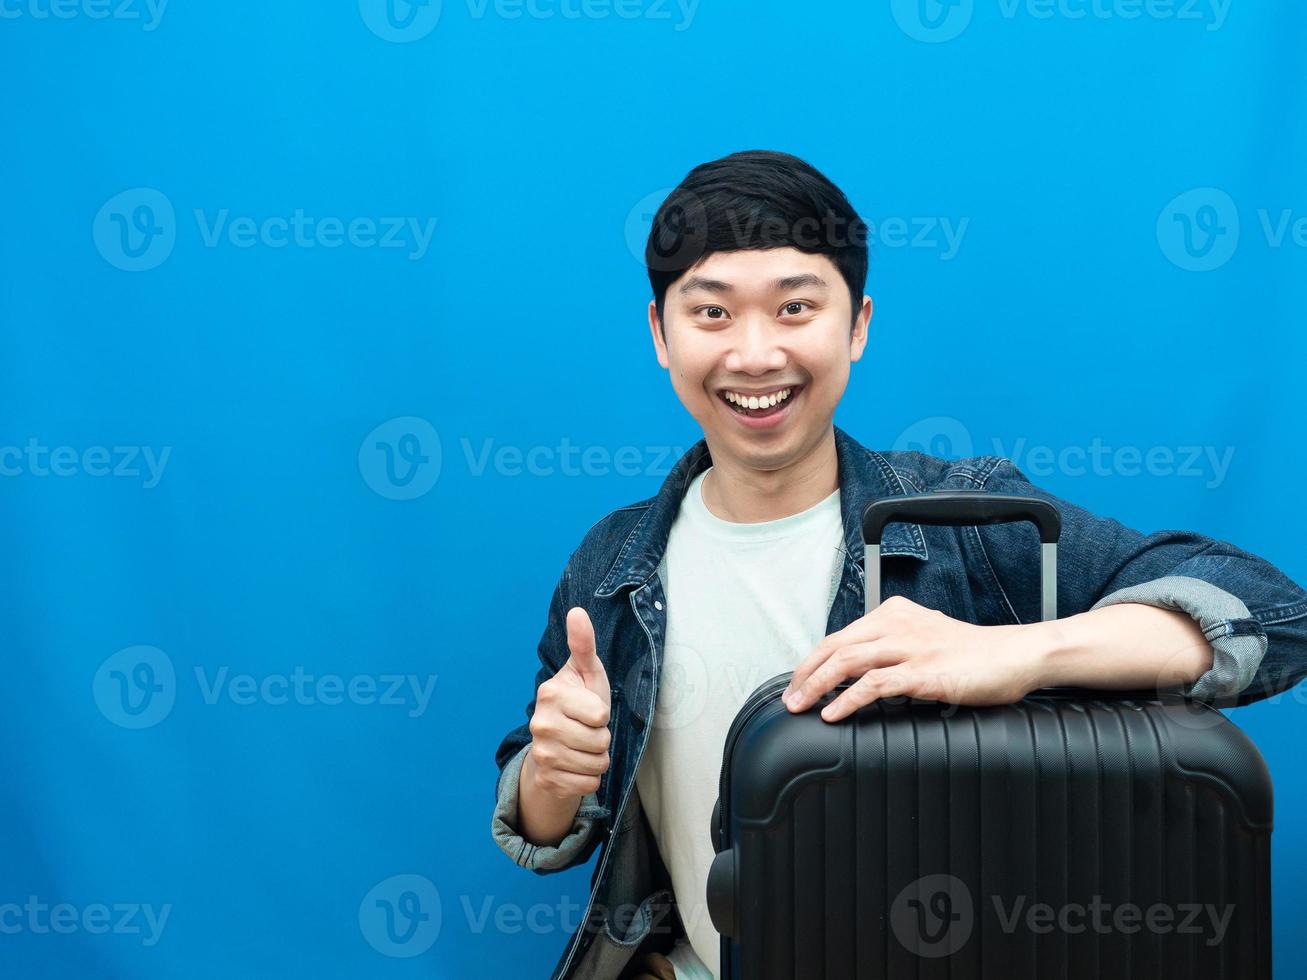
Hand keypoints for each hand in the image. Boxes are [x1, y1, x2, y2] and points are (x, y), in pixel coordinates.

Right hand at [526, 606, 611, 799]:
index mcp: (550, 694)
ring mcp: (541, 753)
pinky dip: (590, 778)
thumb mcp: (586, 672)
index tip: (589, 709)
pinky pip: (589, 784)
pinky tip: (576, 765)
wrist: (556, 744)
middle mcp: (540, 724)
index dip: (602, 714)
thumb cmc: (580, 702)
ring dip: (598, 758)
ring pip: (597, 764)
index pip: (599, 715)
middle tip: (587, 730)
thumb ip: (583, 644)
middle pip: (600, 742)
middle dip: (602, 738)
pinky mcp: (546, 778)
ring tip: (583, 746)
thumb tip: (577, 612)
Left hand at [783, 595, 1043, 721]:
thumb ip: (894, 646)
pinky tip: (833, 714)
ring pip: (848, 661)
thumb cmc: (974, 654)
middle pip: (835, 645)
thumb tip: (862, 672)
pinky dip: (847, 700)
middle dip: (806, 673)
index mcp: (894, 613)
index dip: (813, 661)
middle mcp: (897, 624)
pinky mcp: (924, 672)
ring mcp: (911, 647)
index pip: (840, 635)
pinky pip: (875, 684)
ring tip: (800, 706)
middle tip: (789, 698)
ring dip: (817, 686)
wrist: (1017, 655)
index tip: (798, 683)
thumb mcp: (926, 638)